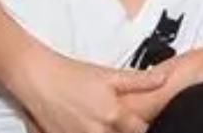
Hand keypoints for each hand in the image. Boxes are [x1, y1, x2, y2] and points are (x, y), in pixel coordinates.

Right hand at [11, 51, 166, 132]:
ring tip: (102, 122)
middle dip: (123, 130)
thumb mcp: (110, 75)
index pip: (140, 131)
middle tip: (118, 120)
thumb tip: (163, 80)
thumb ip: (140, 81)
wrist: (38, 78)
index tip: (141, 122)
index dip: (143, 127)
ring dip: (106, 132)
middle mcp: (96, 131)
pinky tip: (86, 125)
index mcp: (113, 115)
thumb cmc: (71, 75)